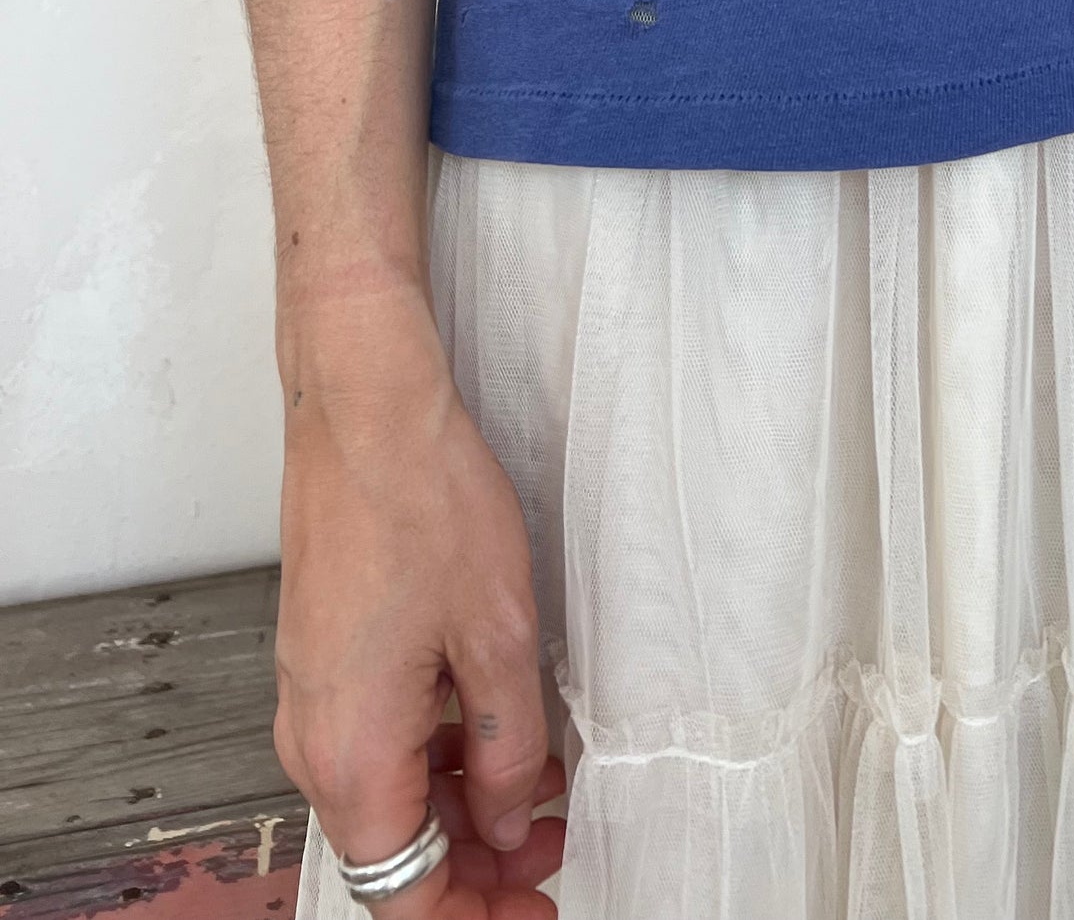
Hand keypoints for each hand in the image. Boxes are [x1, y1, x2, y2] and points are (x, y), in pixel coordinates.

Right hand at [274, 284, 564, 919]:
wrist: (363, 410)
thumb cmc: (423, 502)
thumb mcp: (498, 638)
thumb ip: (509, 750)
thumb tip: (511, 822)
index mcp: (353, 756)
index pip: (404, 896)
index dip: (476, 917)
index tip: (536, 908)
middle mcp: (316, 741)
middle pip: (393, 852)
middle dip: (478, 865)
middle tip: (556, 850)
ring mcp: (312, 697)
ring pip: (387, 794)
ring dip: (463, 807)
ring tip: (546, 784)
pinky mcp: (323, 658)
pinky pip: (377, 739)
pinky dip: (437, 754)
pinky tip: (496, 728)